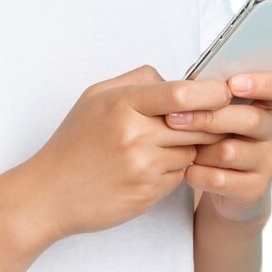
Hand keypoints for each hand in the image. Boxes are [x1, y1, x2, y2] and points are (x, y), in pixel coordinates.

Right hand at [17, 65, 230, 243]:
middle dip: (210, 121)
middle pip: (198, 123)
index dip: (211, 92)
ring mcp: (143, 166)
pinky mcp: (148, 193)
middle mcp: (134, 134)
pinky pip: (181, 174)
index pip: (182, 93)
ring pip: (193, 150)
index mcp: (121, 104)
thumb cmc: (73, 144)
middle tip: (210, 118)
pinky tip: (152, 167)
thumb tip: (172, 77)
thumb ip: (135, 81)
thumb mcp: (94, 98)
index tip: (222, 92)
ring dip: (189, 147)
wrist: (49, 193)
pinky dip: (175, 169)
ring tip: (164, 144)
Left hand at [166, 71, 271, 222]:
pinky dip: (197, 173)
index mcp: (270, 103)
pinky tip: (189, 170)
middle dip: (210, 118)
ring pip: (230, 151)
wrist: (225, 184)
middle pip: (251, 120)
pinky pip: (220, 179)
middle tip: (174, 118)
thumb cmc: (217, 134)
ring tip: (184, 147)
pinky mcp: (255, 189)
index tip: (232, 84)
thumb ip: (211, 94)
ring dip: (199, 149)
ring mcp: (269, 162)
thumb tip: (188, 84)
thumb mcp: (218, 110)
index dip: (263, 83)